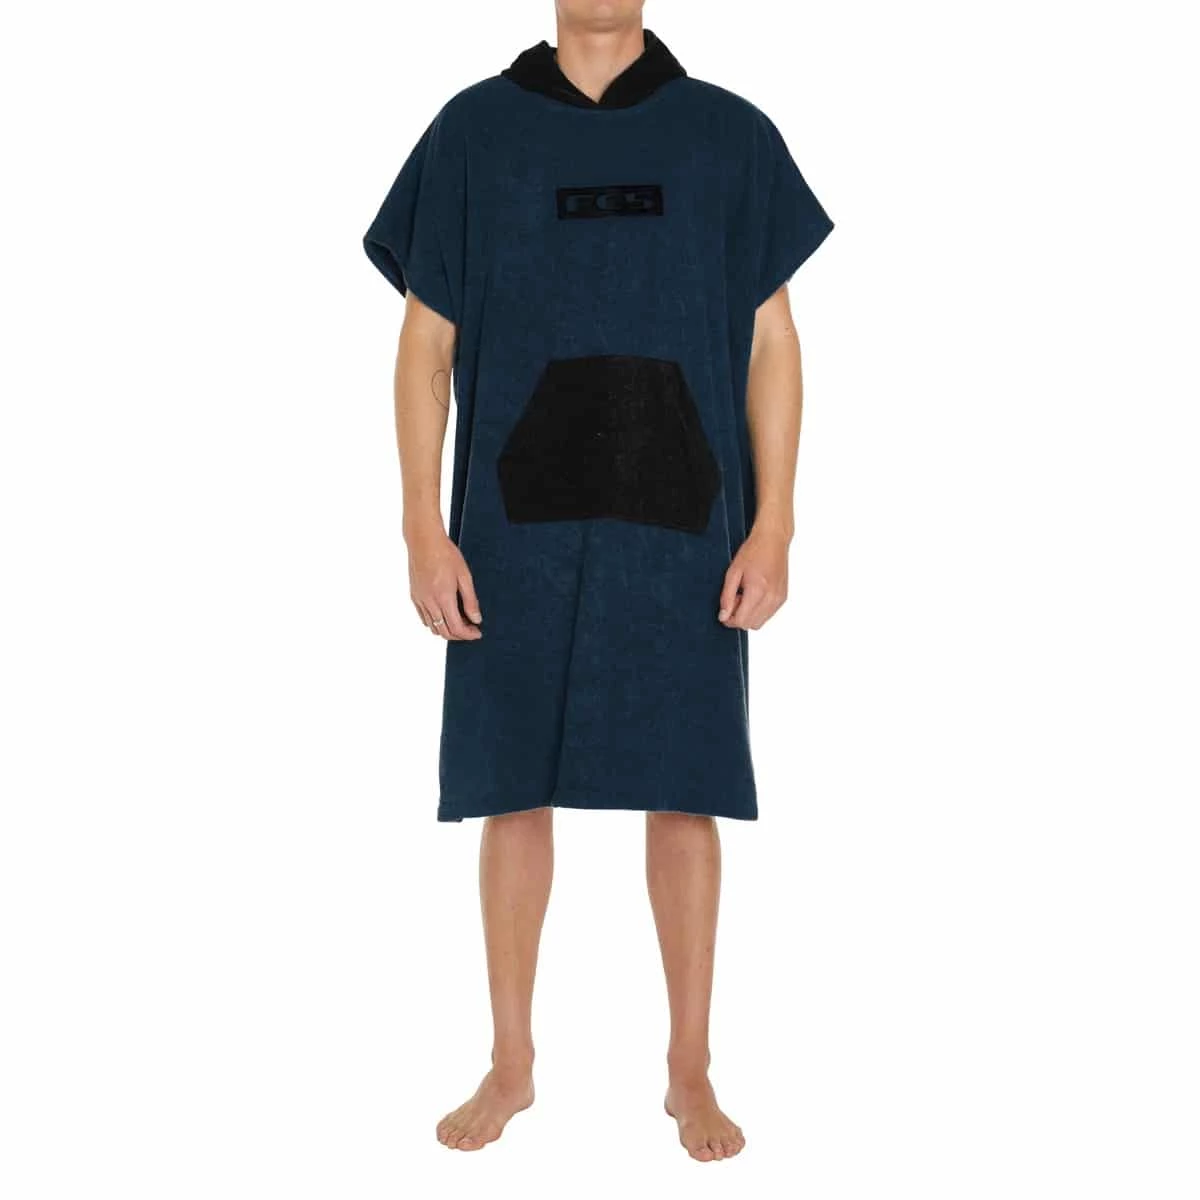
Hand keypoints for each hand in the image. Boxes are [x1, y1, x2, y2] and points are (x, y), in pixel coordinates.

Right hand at [406, 522, 482, 640]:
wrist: (424, 541)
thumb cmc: (446, 554)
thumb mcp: (464, 576)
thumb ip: (470, 600)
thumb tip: (476, 619)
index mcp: (443, 597)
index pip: (456, 628)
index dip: (468, 634)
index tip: (477, 632)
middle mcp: (429, 602)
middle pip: (444, 632)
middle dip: (459, 635)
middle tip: (471, 629)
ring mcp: (420, 600)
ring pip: (432, 627)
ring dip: (447, 630)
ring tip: (459, 621)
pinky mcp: (414, 596)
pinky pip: (424, 618)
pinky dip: (435, 622)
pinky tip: (445, 614)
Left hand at [718, 524, 789, 630]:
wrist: (773, 540)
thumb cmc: (753, 551)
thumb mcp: (733, 572)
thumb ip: (727, 597)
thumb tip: (723, 616)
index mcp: (758, 591)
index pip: (742, 621)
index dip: (729, 619)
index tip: (725, 609)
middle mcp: (772, 598)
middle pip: (751, 625)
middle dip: (739, 616)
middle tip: (735, 598)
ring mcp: (779, 599)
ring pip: (760, 622)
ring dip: (749, 614)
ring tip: (745, 595)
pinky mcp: (783, 597)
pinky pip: (768, 615)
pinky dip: (759, 610)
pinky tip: (755, 594)